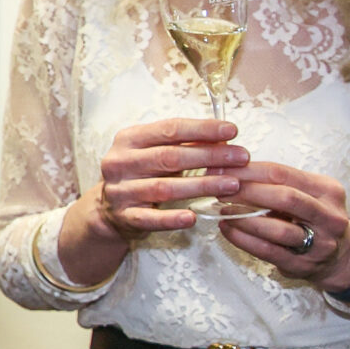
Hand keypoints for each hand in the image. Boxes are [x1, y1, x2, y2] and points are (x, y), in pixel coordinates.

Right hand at [56, 117, 248, 283]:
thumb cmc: (141, 174)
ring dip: (201, 186)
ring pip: (164, 188)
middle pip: (169, 157)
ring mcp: (120, 191)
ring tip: (232, 184)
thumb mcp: (155, 152)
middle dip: (209, 156)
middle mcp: (120, 162)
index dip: (202, 129)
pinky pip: (150, 218)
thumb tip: (223, 139)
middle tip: (241, 158)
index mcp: (129, 139)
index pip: (169, 129)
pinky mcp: (124, 216)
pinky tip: (193, 217)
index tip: (232, 131)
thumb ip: (184, 145)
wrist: (108, 208)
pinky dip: (171, 218)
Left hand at [220, 162, 349, 293]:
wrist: (343, 256)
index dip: (248, 170)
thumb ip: (277, 180)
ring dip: (244, 218)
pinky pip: (268, 251)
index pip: (282, 174)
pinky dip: (243, 239)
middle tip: (220, 189)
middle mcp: (328, 216)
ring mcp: (319, 243)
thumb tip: (230, 167)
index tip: (222, 168)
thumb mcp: (308, 192)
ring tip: (222, 211)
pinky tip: (228, 229)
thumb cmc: (314, 217)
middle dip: (247, 191)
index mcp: (327, 190)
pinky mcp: (303, 265)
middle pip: (284, 198)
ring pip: (277, 229)